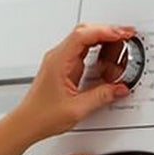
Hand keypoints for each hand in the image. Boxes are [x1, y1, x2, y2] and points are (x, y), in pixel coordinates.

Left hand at [15, 23, 136, 142]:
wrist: (27, 123)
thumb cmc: (42, 115)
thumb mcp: (77, 108)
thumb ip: (102, 96)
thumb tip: (120, 88)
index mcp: (59, 61)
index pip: (83, 35)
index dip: (106, 31)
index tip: (122, 34)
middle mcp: (58, 56)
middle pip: (85, 32)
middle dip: (108, 31)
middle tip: (126, 36)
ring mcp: (60, 61)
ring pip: (84, 39)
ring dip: (103, 39)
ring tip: (121, 45)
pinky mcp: (63, 67)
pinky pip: (82, 51)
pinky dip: (97, 50)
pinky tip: (108, 57)